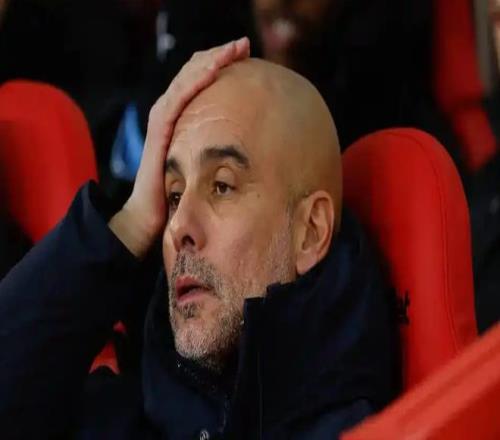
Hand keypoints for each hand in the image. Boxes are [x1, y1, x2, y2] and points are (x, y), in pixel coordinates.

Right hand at [109, 37, 250, 257]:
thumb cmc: (177, 192)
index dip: (220, 66)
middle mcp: (169, 112)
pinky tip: (215, 68)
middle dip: (220, 55)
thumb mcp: (201, 162)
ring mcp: (162, 119)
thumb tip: (244, 149)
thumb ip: (213, 148)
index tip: (245, 58)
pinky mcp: (159, 128)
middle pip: (194, 73)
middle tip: (244, 45)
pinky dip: (196, 80)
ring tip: (235, 48)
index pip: (199, 82)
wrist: (149, 214)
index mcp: (180, 118)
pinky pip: (179, 98)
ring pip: (187, 78)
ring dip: (212, 60)